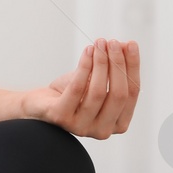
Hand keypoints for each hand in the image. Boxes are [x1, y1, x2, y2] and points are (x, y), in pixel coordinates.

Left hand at [21, 38, 139, 139]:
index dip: (132, 67)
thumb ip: (114, 67)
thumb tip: (127, 45)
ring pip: (98, 91)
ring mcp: (82, 127)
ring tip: (99, 44)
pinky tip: (87, 51)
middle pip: (118, 94)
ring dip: (100, 63)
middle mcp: (103, 130)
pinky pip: (77, 89)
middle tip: (113, 42)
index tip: (131, 44)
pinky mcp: (61, 119)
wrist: (39, 104)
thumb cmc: (71, 93)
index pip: (132, 93)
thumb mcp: (97, 80)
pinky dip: (84, 67)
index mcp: (118, 123)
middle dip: (117, 64)